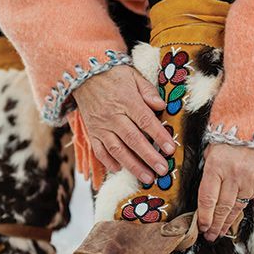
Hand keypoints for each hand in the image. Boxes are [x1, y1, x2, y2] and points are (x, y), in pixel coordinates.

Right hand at [72, 65, 175, 184]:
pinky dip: (109, 162)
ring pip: (117, 150)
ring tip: (147, 178)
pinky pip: (99, 151)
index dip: (159, 136)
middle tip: (163, 170)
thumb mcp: (133, 75)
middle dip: (149, 157)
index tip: (171, 149)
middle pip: (133, 139)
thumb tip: (162, 105)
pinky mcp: (91, 133)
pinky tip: (120, 170)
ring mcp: (101, 126)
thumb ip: (148, 91)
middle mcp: (113, 116)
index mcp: (126, 100)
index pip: (145, 120)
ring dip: (133, 166)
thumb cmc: (113, 75)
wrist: (82, 75)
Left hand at [197, 144, 253, 240]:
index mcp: (217, 166)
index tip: (200, 226)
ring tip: (219, 232)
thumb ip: (208, 169)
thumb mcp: (213, 148)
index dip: (203, 216)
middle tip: (209, 236)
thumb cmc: (233, 135)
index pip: (207, 198)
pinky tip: (233, 216)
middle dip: (214, 225)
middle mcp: (234, 175)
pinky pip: (248, 199)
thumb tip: (206, 190)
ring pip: (236, 208)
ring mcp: (250, 180)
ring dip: (226, 222)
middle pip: (222, 208)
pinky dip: (240, 208)